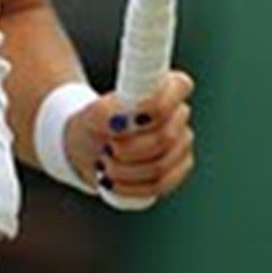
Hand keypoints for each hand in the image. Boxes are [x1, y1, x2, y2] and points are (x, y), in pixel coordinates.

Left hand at [63, 71, 194, 204]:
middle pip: (166, 136)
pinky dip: (132, 186)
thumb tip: (123, 120)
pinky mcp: (177, 170)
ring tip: (105, 164)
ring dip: (126, 169)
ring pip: (161, 164)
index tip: (131, 119)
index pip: (181, 87)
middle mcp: (179, 114)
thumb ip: (105, 112)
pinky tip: (113, 181)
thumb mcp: (89, 115)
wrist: (90, 147)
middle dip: (130, 148)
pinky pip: (160, 184)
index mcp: (165, 88)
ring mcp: (182, 143)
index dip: (159, 105)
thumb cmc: (93, 124)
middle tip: (106, 148)